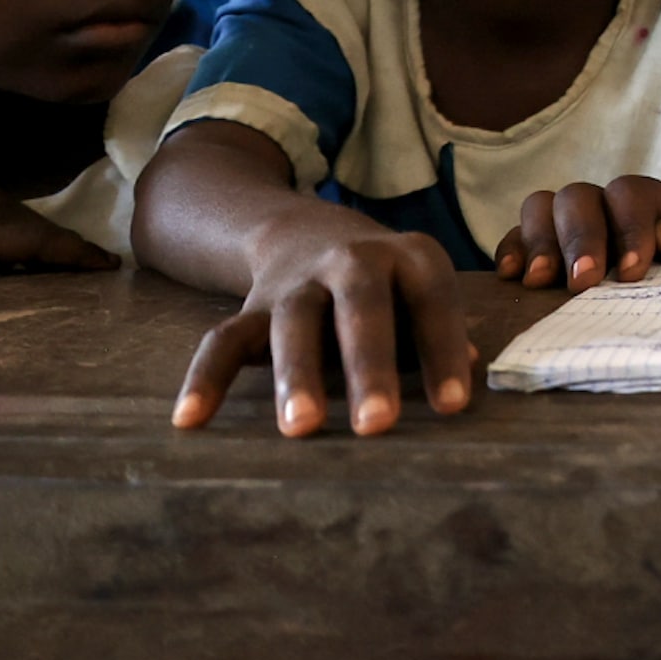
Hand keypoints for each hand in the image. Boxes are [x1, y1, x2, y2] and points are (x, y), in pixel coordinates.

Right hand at [171, 218, 475, 437]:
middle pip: (360, 307)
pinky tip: (189, 420)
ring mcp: (298, 282)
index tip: (453, 406)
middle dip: (369, 365)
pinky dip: (204, 378)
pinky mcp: (253, 305)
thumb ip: (444, 334)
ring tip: (300, 428)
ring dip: (294, 374)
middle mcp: (352, 260)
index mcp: (409, 256)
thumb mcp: (423, 293)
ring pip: (293, 323)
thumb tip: (471, 374)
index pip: (432, 300)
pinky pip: (222, 339)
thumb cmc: (391, 287)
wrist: (311, 231)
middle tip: (378, 423)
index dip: (444, 349)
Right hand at [495, 175, 660, 290]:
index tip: (633, 272)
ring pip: (544, 206)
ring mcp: (578, 231)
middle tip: (582, 282)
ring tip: (539, 280)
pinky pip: (518, 236)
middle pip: (579, 197)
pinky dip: (511, 248)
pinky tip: (511, 277)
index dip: (629, 227)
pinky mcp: (551, 257)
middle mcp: (611, 210)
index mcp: (657, 205)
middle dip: (579, 237)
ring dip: (538, 240)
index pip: (631, 194)